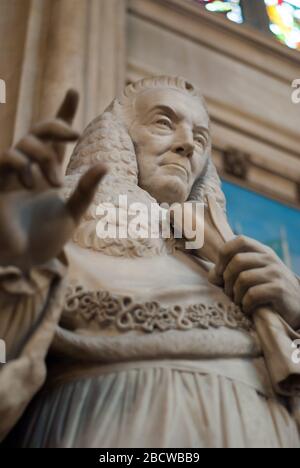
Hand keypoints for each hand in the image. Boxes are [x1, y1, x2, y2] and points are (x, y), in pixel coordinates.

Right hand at [0, 90, 106, 269]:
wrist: (25, 261)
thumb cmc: (48, 239)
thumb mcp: (73, 212)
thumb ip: (87, 190)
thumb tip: (105, 165)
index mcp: (49, 173)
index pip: (55, 138)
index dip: (63, 113)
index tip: (73, 90)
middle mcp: (31, 169)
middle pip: (40, 131)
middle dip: (57, 125)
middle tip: (74, 134)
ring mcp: (13, 174)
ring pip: (26, 142)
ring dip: (43, 156)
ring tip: (54, 183)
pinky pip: (6, 157)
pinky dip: (20, 162)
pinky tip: (29, 181)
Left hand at [212, 235, 299, 328]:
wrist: (297, 307)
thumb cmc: (267, 290)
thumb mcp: (252, 274)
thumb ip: (231, 270)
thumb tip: (212, 275)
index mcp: (261, 250)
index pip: (239, 240)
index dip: (224, 254)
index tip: (219, 273)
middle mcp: (269, 258)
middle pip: (237, 261)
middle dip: (226, 279)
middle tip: (229, 293)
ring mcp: (275, 273)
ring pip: (242, 279)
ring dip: (235, 295)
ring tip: (239, 302)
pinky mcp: (279, 290)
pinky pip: (252, 294)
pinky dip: (245, 305)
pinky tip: (248, 309)